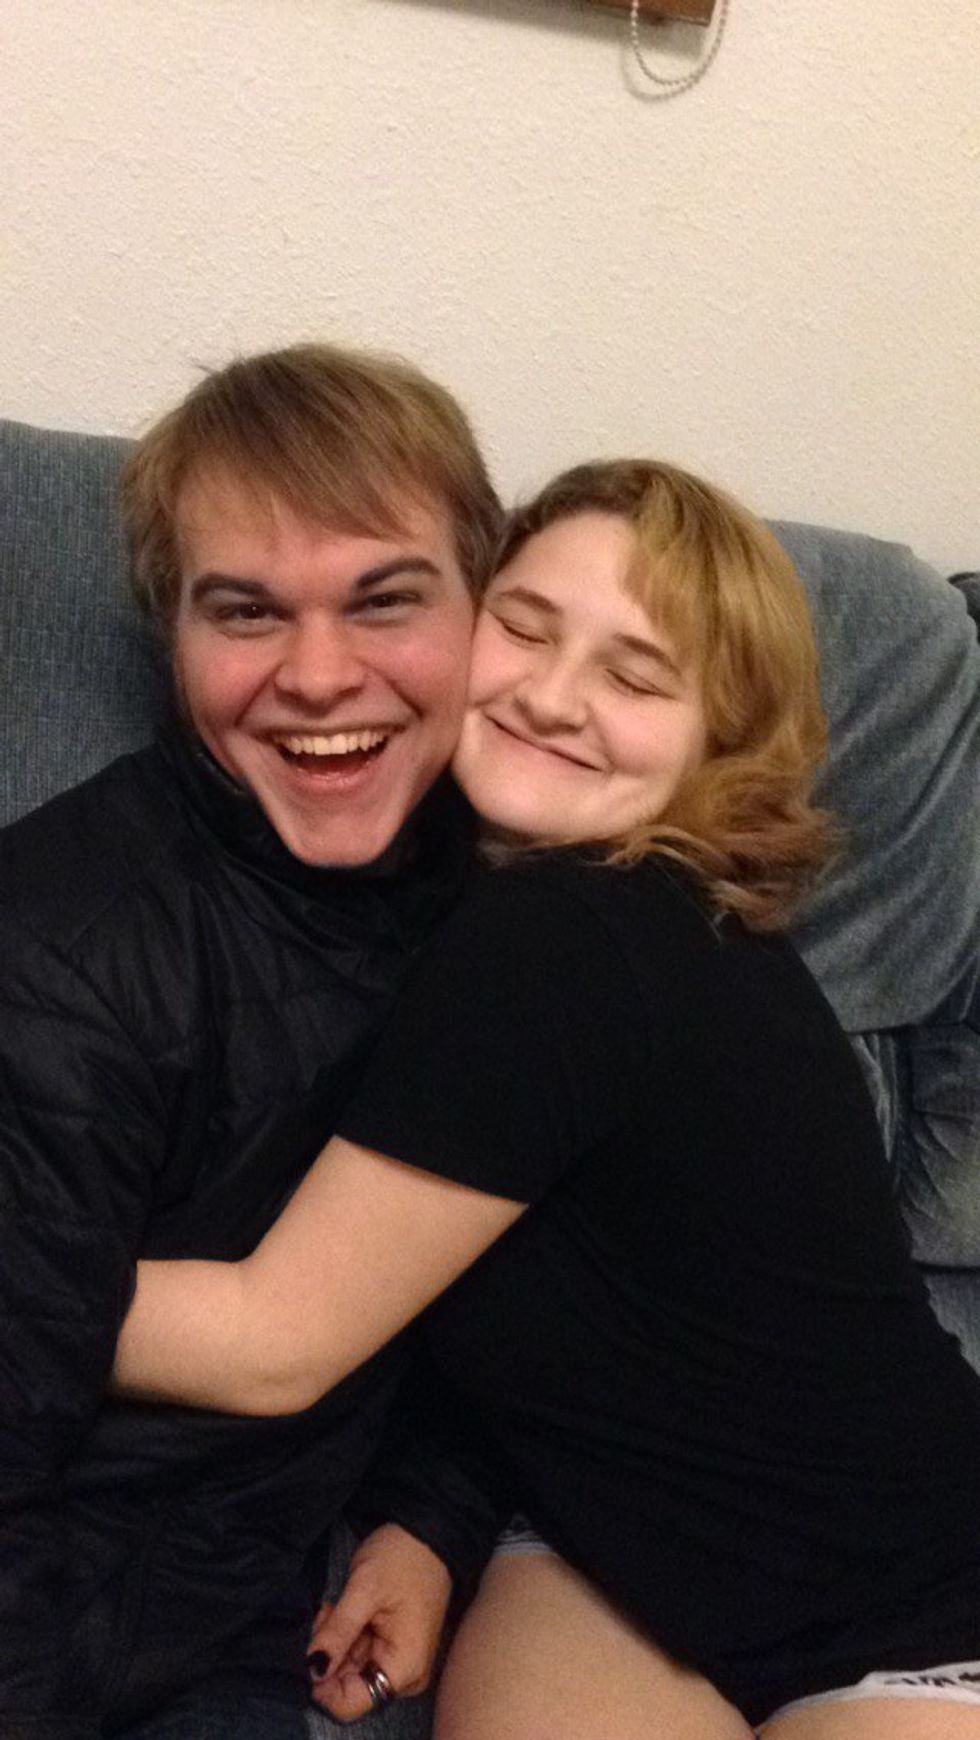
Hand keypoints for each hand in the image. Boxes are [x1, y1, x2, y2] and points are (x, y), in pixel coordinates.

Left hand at [308, 1523, 451, 1720]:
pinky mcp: (393, 1649)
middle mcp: (405, 1675)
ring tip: (335, 1609)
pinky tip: (343, 1611)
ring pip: (350, 1670)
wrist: (429, 1533)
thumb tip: (312, 1670)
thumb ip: (337, 1632)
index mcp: (404, 1666)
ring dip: (335, 1643)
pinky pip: (359, 1656)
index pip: (352, 1702)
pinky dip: (344, 1637)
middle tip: (327, 1616)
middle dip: (329, 1655)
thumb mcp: (365, 1589)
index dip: (323, 1683)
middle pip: (350, 1686)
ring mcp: (400, 1662)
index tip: (313, 1647)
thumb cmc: (403, 1557)